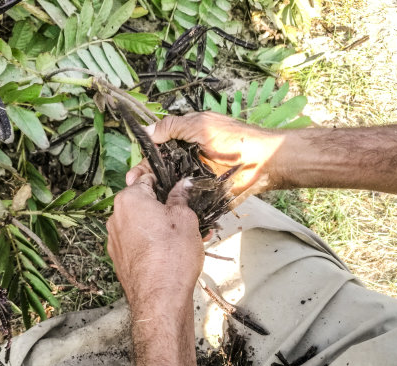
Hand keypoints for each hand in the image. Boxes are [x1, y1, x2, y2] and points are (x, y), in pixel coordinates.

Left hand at [106, 173, 203, 308]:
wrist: (159, 298)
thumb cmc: (172, 256)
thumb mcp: (185, 218)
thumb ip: (181, 197)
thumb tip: (182, 185)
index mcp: (129, 199)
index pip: (145, 177)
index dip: (163, 177)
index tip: (174, 180)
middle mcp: (116, 217)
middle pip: (142, 202)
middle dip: (163, 205)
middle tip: (186, 212)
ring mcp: (115, 239)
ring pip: (141, 223)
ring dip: (160, 225)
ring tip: (185, 235)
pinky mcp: (119, 258)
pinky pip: (137, 242)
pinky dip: (152, 241)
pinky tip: (172, 250)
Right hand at [144, 111, 286, 196]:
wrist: (263, 162)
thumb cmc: (234, 139)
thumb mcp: (200, 125)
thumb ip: (173, 126)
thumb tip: (147, 131)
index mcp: (185, 141)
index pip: (158, 151)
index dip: (145, 160)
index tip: (134, 174)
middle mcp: (187, 161)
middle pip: (160, 171)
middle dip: (145, 178)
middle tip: (133, 186)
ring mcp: (195, 179)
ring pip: (170, 187)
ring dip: (156, 193)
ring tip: (145, 200)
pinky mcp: (204, 195)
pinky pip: (185, 199)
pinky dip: (173, 203)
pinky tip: (161, 208)